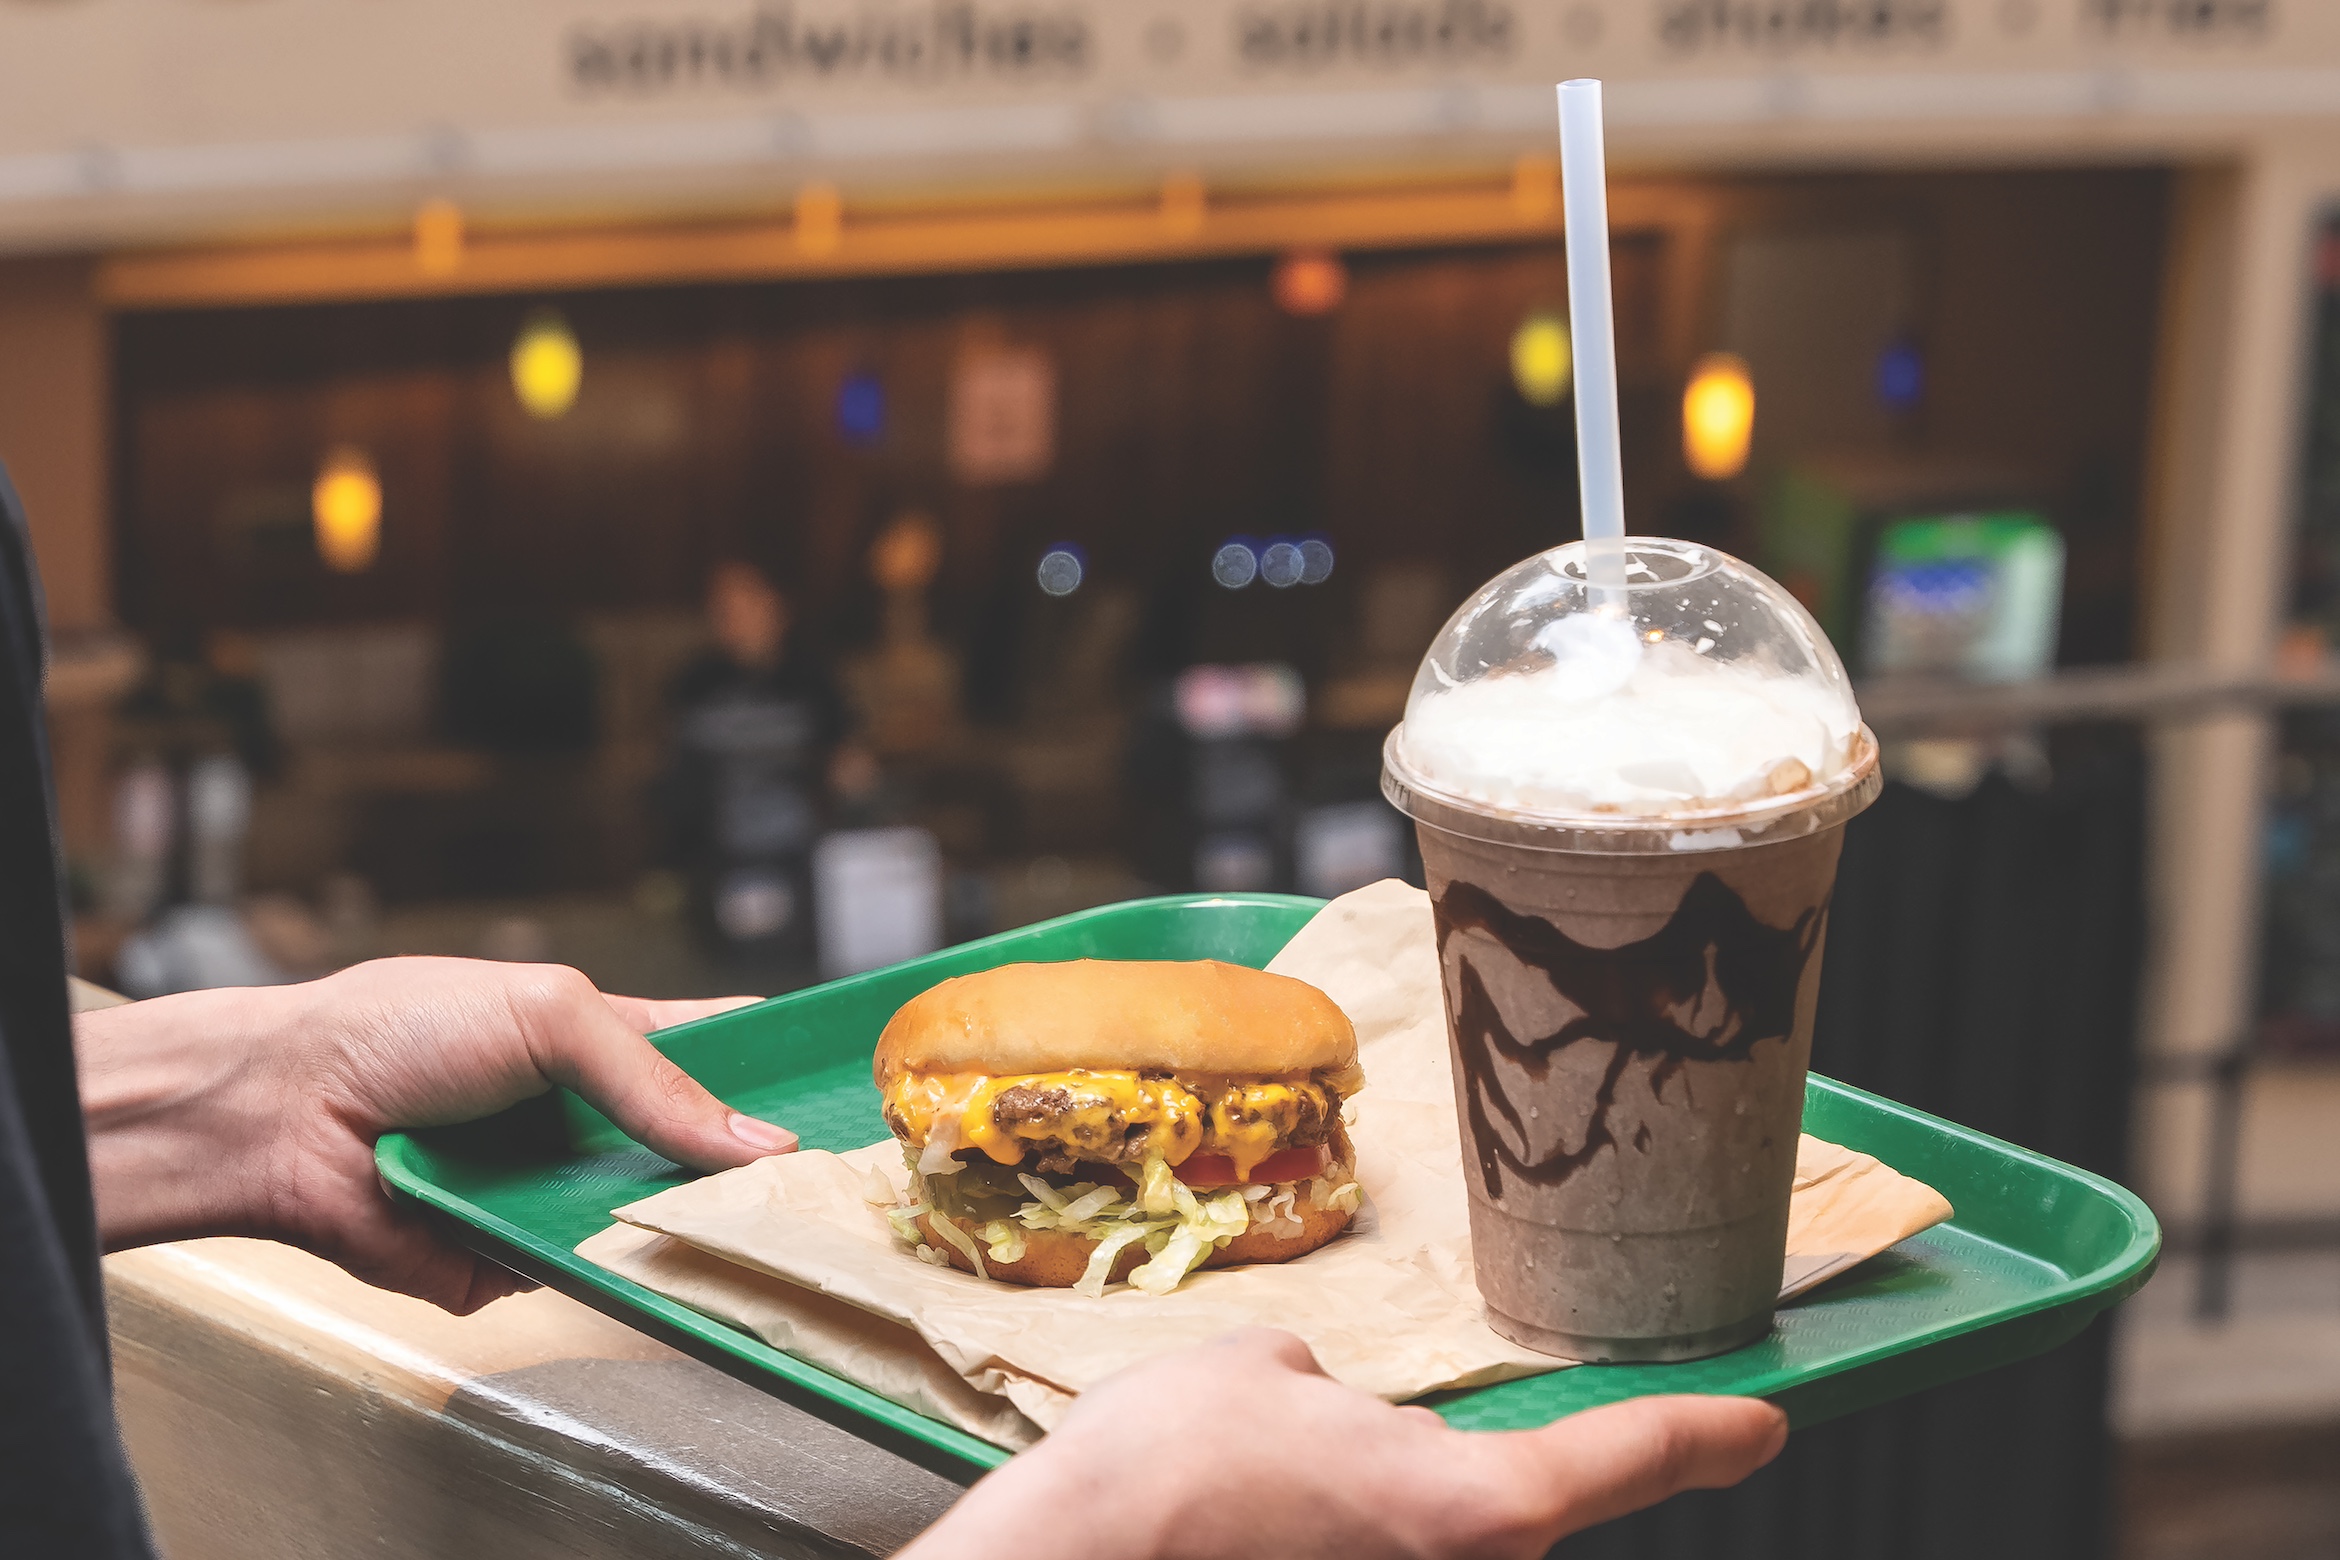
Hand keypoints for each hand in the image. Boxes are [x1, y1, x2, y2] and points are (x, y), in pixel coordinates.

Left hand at [76, 957, 796, 1312]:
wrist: (280, 1114)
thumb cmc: (398, 1029)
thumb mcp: (550, 1016)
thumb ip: (654, 1077)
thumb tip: (756, 1142)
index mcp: (605, 1043)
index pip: (715, 1055)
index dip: (777, 1071)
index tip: (850, 1089)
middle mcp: (587, 1124)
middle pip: (699, 1153)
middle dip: (754, 1168)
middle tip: (834, 1181)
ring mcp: (555, 1196)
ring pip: (654, 1224)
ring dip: (694, 1227)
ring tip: (766, 1227)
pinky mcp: (515, 1263)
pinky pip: (589, 1278)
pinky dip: (619, 1274)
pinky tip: (667, 1269)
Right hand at [900, 1329, 1786, 1559]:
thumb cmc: (1169, 1470)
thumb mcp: (1267, 1371)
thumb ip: (1335, 1396)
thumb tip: (1330, 1422)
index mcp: (1478, 1506)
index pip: (1625, 1458)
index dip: (1705, 1437)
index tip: (1762, 1427)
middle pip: (1509, 1517)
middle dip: (1444, 1481)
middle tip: (1327, 1447)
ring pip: (1428, 1545)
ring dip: (1375, 1513)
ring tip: (1258, 1490)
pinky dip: (1330, 1538)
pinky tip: (1245, 1526)